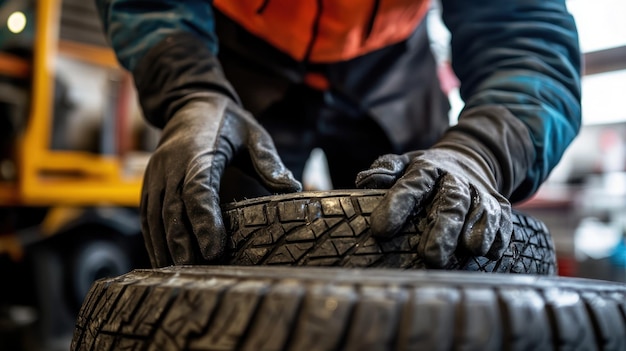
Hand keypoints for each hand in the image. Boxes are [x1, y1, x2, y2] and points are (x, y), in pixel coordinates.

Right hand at [141, 94, 301, 266]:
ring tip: (181, 273)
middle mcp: (171, 164)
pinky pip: (147, 215)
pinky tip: (164, 261)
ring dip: (166, 246)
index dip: (204, 220)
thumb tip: (293, 188)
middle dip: (184, 242)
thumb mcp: (254, 133)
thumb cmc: (228, 122)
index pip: (198, 190)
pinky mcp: (149, 183)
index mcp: (199, 151)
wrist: (190, 104)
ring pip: (156, 215)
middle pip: (173, 208)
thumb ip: (269, 160)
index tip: (214, 249)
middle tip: (198, 271)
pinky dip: (153, 239)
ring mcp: (155, 174)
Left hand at [355, 145, 511, 267]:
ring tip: (467, 250)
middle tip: (430, 256)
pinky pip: (502, 222)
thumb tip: (364, 180)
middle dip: (443, 229)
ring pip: (480, 211)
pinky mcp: (499, 207)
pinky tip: (487, 251)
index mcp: (426, 169)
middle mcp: (455, 180)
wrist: (469, 158)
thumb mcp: (404, 164)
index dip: (397, 205)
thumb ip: (385, 170)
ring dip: (476, 232)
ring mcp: (479, 193)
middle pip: (450, 202)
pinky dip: (497, 237)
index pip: (411, 185)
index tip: (381, 229)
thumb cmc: (426, 172)